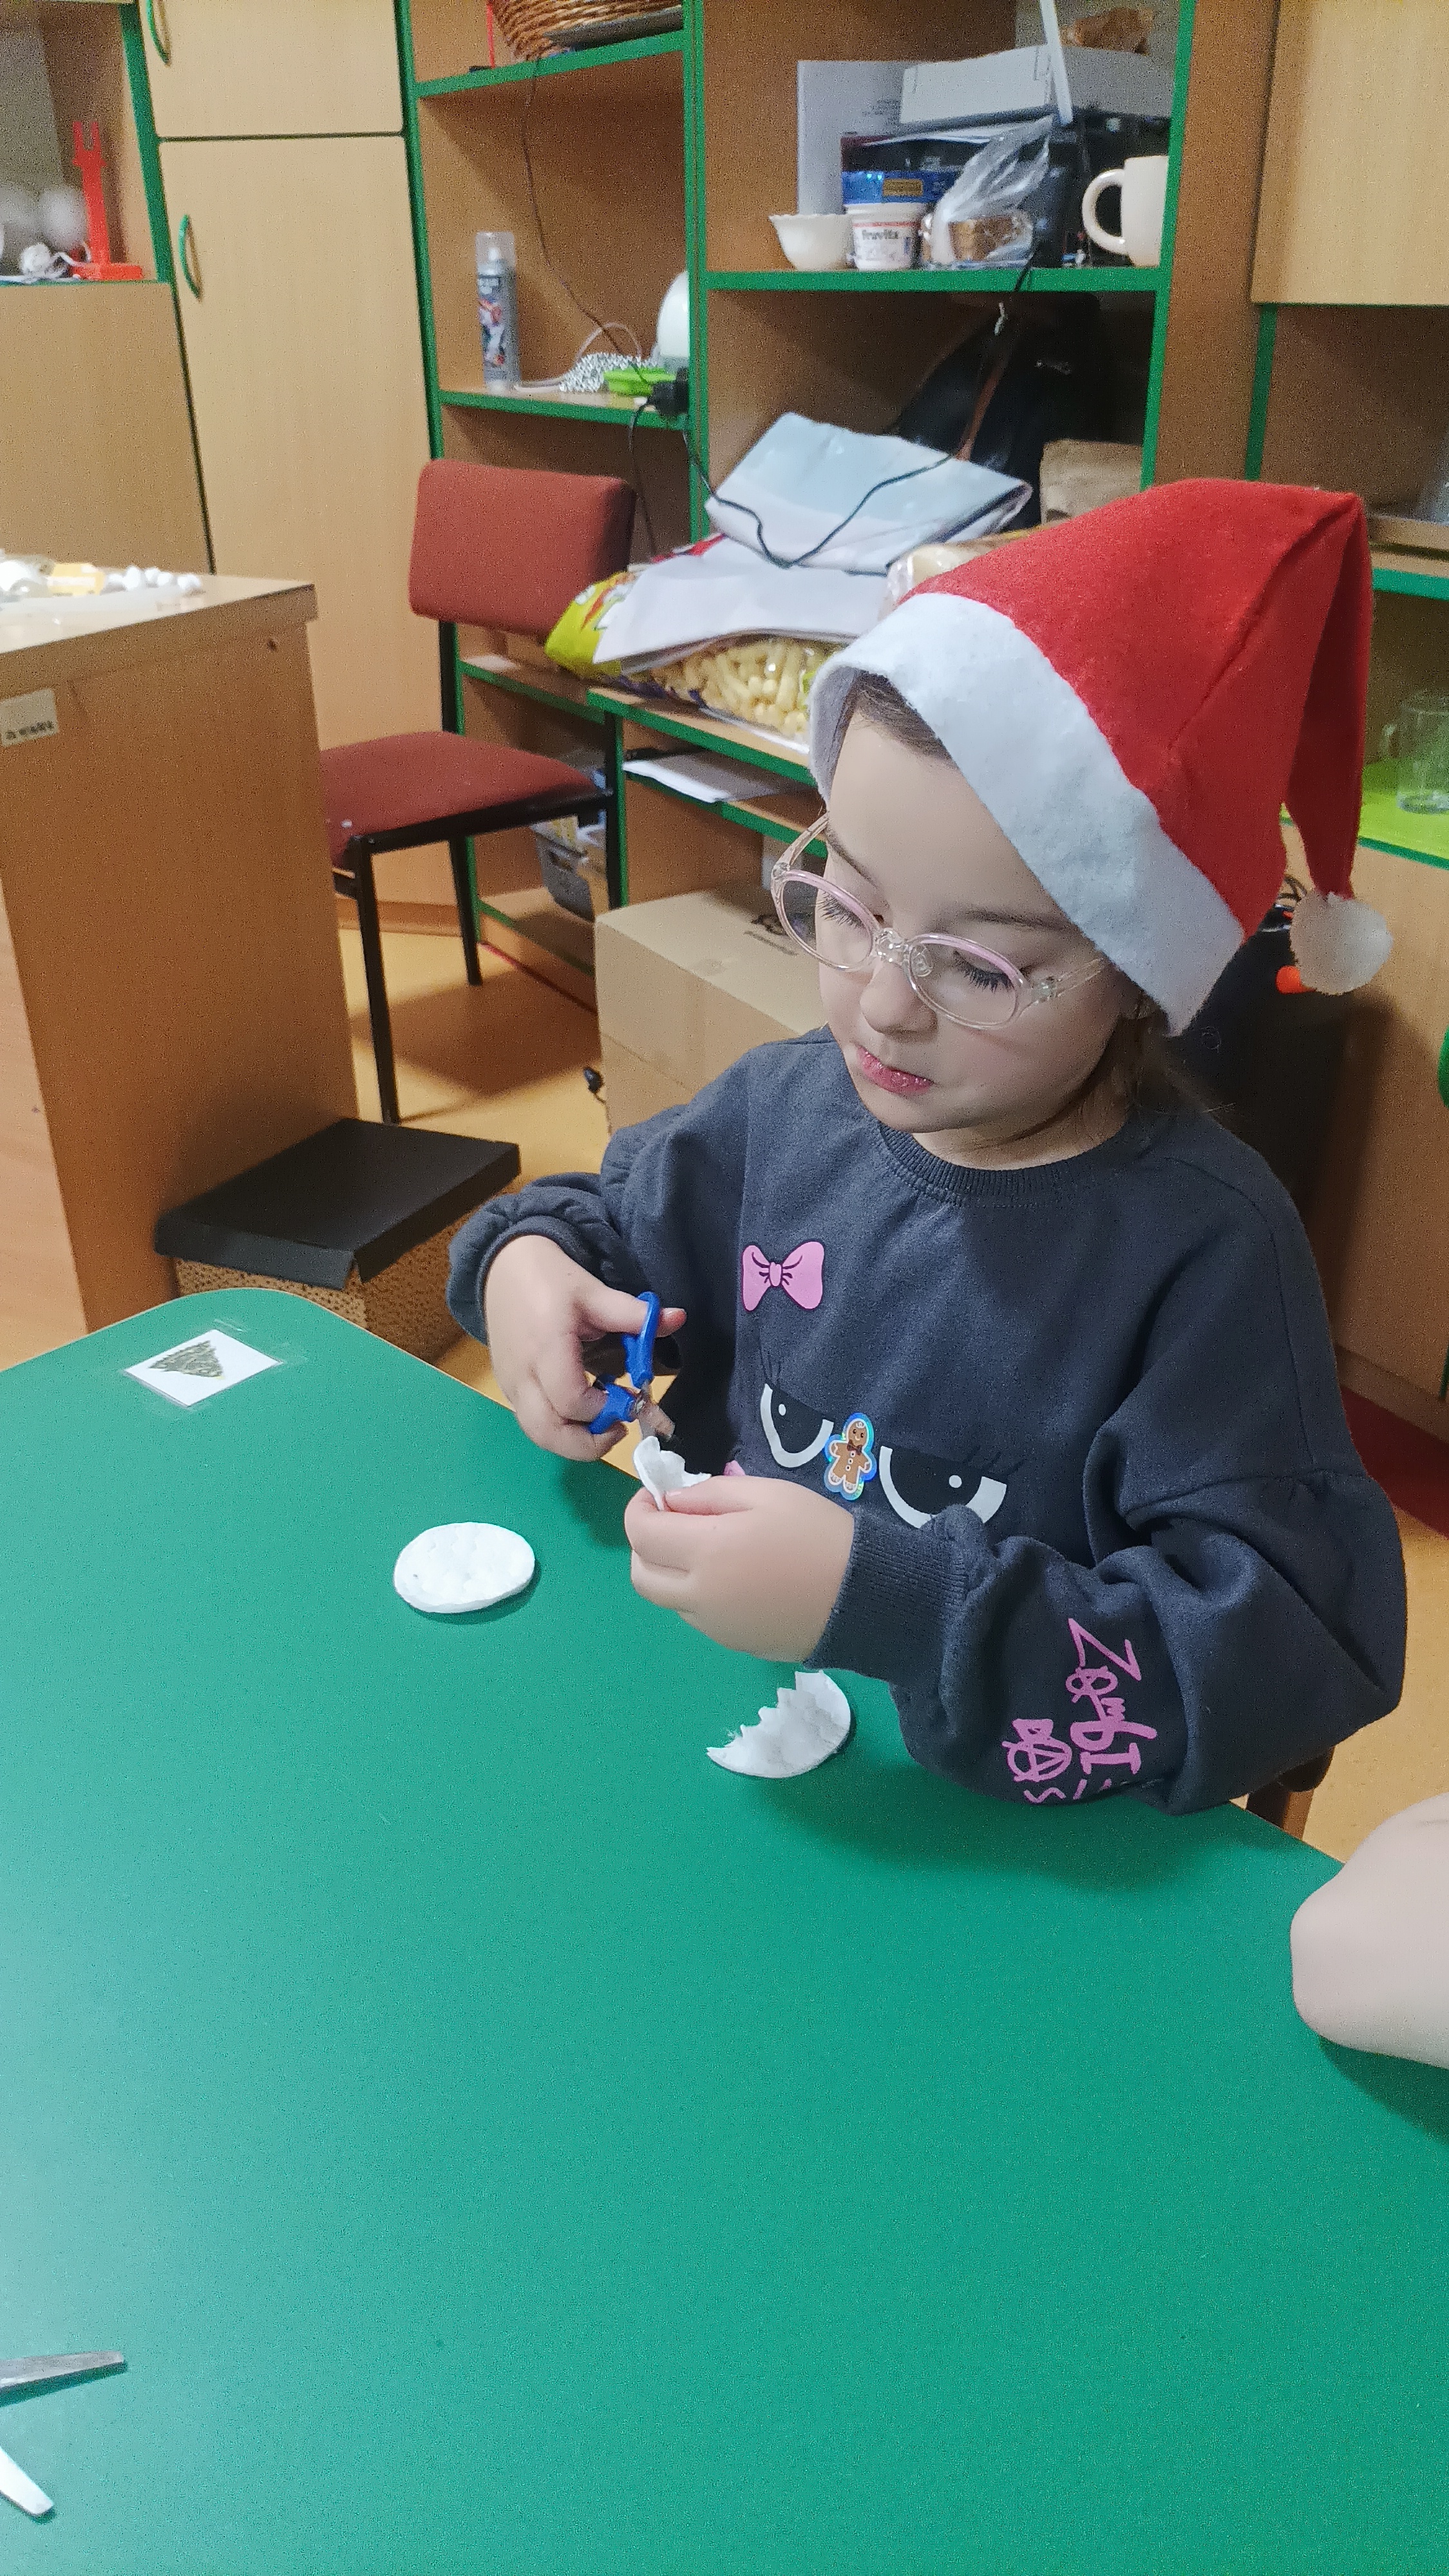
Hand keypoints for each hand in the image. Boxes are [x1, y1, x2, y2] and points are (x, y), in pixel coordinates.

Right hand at [484, 1236, 684, 1462]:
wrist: (503, 1267)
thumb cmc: (550, 1278)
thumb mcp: (594, 1291)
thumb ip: (634, 1314)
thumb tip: (679, 1318)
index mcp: (546, 1349)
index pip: (571, 1401)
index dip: (603, 1410)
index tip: (628, 1398)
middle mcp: (522, 1375)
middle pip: (549, 1433)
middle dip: (589, 1443)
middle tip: (619, 1428)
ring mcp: (510, 1385)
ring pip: (538, 1435)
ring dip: (574, 1441)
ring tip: (603, 1422)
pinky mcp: (506, 1388)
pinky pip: (532, 1423)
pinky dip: (560, 1429)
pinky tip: (583, 1410)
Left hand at [623, 1475, 853, 1660]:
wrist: (865, 1597)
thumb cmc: (817, 1534)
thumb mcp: (767, 1494)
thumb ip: (710, 1494)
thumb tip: (671, 1503)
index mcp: (705, 1553)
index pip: (641, 1533)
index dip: (639, 1508)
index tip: (657, 1494)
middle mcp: (699, 1597)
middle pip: (641, 1575)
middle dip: (643, 1545)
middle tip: (672, 1522)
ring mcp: (715, 1627)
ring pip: (666, 1599)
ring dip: (668, 1572)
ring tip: (707, 1549)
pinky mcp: (734, 1644)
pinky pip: (696, 1617)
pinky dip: (695, 1594)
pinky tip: (733, 1577)